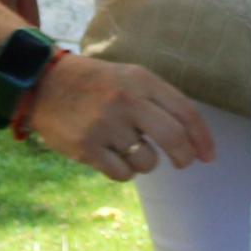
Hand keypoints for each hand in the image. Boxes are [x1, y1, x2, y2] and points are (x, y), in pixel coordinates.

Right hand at [24, 52, 216, 181]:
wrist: (42, 83)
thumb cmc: (94, 83)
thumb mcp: (128, 76)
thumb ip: (157, 100)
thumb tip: (190, 136)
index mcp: (141, 80)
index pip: (185, 111)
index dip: (202, 137)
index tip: (209, 156)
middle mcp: (127, 101)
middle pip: (173, 139)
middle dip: (184, 157)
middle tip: (183, 163)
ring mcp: (106, 125)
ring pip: (147, 162)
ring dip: (144, 163)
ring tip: (127, 148)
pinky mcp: (87, 148)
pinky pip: (122, 174)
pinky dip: (123, 171)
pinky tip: (110, 156)